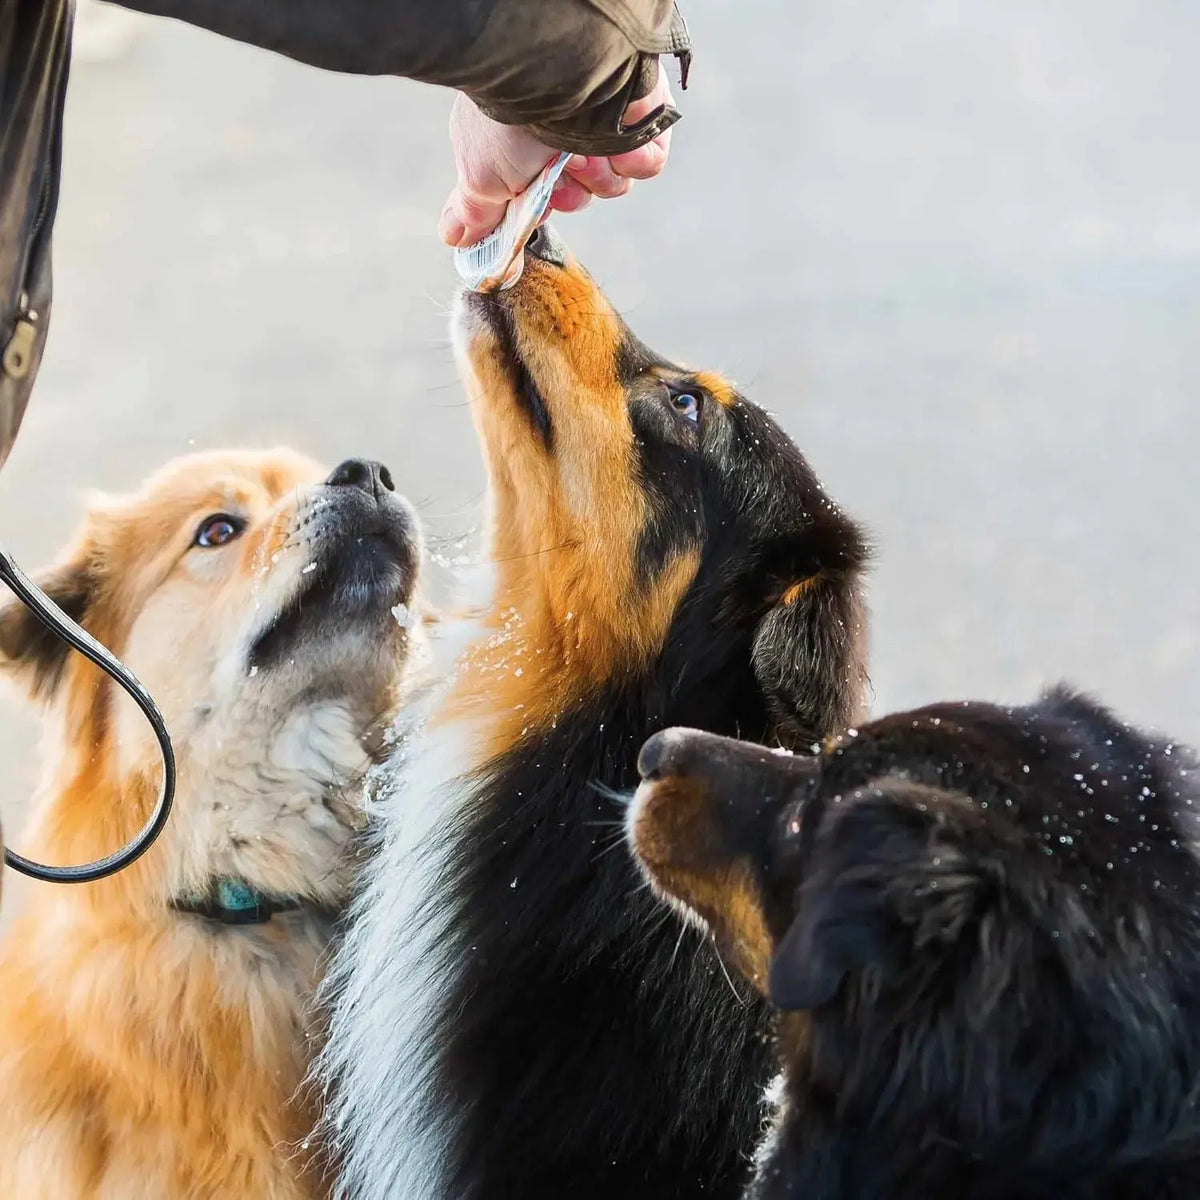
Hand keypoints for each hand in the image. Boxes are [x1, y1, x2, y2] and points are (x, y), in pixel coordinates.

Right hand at [438, 67, 675, 247]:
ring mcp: (603, 124)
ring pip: (613, 185)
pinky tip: (617, 142)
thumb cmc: (508, 124)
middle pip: (578, 195)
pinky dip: (633, 159)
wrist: (556, 74)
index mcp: (523, 144)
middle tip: (556, 170)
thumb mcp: (481, 178)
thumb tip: (454, 238)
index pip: (541, 195)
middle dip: (568, 192)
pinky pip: (647, 164)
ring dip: (597, 174)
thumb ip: (475, 213)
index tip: (533, 198)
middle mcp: (562, 133)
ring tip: (585, 148)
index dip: (540, 204)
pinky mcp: (642, 117)